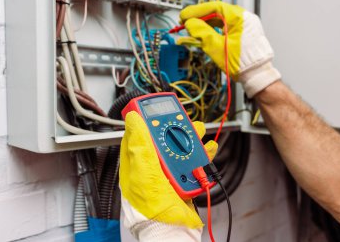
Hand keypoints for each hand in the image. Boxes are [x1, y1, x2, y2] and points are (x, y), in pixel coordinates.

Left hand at [120, 111, 217, 239]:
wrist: (171, 230)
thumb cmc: (151, 207)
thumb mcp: (143, 172)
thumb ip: (139, 145)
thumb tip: (132, 120)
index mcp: (136, 163)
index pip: (138, 135)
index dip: (146, 120)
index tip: (154, 109)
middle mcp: (151, 166)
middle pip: (162, 139)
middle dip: (174, 127)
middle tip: (183, 119)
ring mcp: (166, 173)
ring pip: (179, 148)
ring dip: (190, 138)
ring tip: (199, 131)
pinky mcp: (181, 179)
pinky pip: (192, 162)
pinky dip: (201, 154)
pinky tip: (207, 149)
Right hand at [178, 2, 280, 97]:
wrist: (257, 75)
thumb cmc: (243, 64)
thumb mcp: (217, 48)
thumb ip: (202, 33)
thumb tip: (190, 24)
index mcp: (240, 18)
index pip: (214, 8)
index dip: (197, 11)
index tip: (184, 16)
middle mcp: (243, 18)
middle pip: (217, 12)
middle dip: (199, 17)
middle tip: (185, 22)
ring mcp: (244, 25)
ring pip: (220, 19)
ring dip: (205, 23)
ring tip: (192, 28)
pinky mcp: (242, 33)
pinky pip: (225, 26)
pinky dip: (213, 29)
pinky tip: (203, 33)